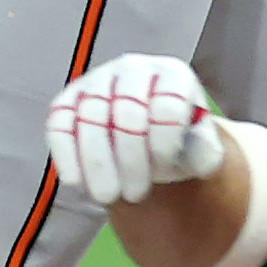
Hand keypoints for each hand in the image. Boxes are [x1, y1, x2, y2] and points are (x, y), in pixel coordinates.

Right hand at [44, 56, 227, 207]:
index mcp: (173, 75)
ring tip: (109, 197)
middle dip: (130, 161)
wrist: (147, 142)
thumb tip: (197, 148)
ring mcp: (98, 81)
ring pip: (91, 118)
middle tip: (136, 195)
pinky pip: (60, 123)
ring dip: (99, 164)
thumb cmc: (177, 145)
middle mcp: (134, 68)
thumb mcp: (200, 151)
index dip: (164, 144)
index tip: (165, 170)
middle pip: (127, 113)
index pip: (167, 105)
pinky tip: (78, 183)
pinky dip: (67, 154)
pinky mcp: (69, 99)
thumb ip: (206, 152)